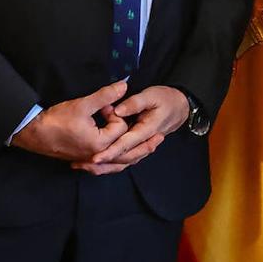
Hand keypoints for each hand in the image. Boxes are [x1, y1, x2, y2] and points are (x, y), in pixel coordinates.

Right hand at [10, 81, 128, 160]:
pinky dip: (111, 153)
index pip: (122, 127)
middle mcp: (99, 156)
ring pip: (118, 157)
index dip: (114, 113)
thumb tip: (124, 86)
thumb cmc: (56, 120)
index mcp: (100, 144)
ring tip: (111, 126)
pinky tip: (107, 143)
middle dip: (118, 126)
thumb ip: (105, 95)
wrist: (35, 134)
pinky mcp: (86, 161)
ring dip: (119, 142)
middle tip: (106, 115)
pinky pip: (107, 162)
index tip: (102, 107)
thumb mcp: (83, 104)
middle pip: (123, 142)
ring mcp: (92, 161)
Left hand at [72, 86, 188, 175]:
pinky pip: (125, 158)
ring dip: (104, 166)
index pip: (125, 144)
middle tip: (82, 164)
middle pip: (122, 157)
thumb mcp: (151, 95)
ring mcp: (141, 145)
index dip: (110, 152)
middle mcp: (143, 142)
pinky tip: (97, 163)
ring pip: (123, 161)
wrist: (180, 107)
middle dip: (102, 163)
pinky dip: (111, 162)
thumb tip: (118, 111)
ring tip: (84, 166)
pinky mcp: (138, 145)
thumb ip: (134, 103)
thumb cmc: (165, 99)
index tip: (95, 157)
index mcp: (146, 130)